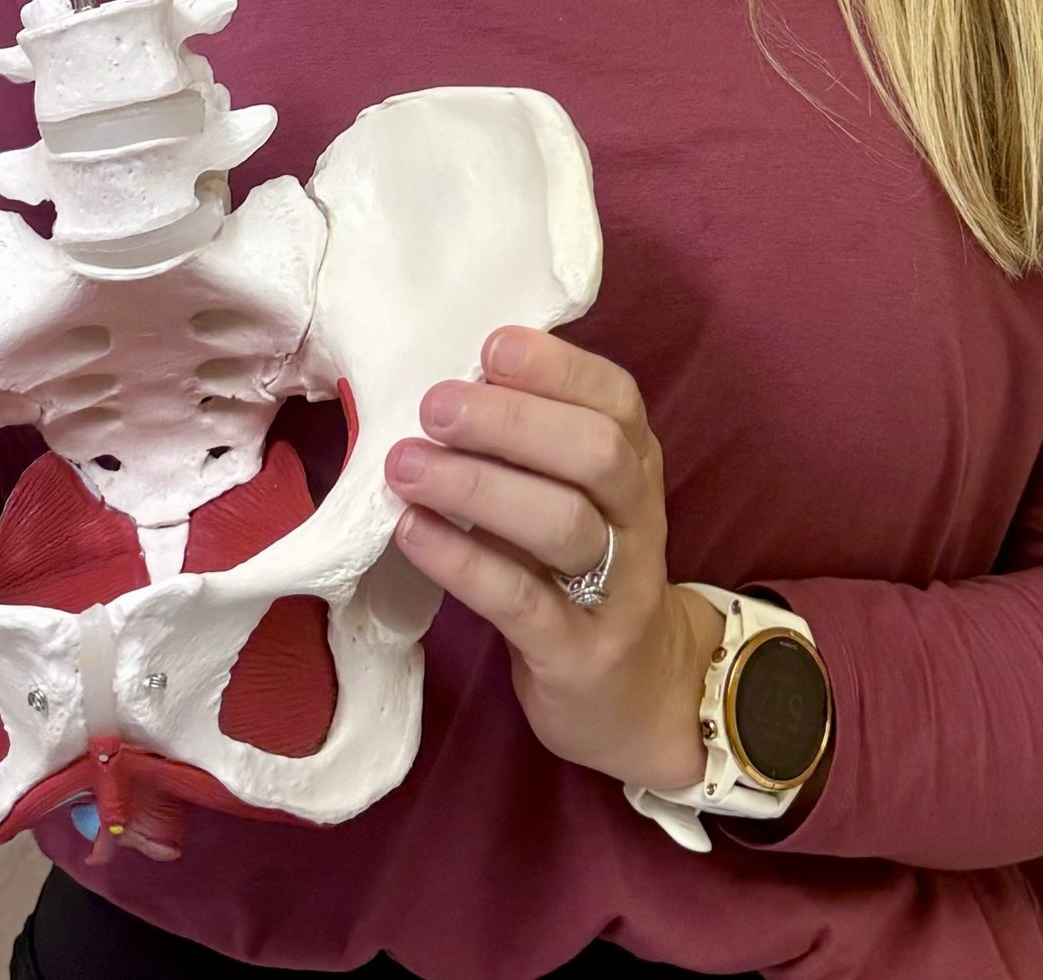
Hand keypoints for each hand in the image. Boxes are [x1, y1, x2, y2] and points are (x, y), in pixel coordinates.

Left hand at [384, 326, 719, 795]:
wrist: (635, 695)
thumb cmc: (579, 574)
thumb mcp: (572, 500)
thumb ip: (529, 449)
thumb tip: (448, 384)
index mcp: (635, 464)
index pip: (616, 398)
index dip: (557, 367)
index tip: (490, 346)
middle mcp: (637, 517)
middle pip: (595, 452)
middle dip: (511, 421)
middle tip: (433, 407)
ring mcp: (617, 589)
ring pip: (562, 522)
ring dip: (477, 487)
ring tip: (405, 466)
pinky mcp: (580, 653)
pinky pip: (522, 600)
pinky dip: (464, 561)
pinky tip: (413, 533)